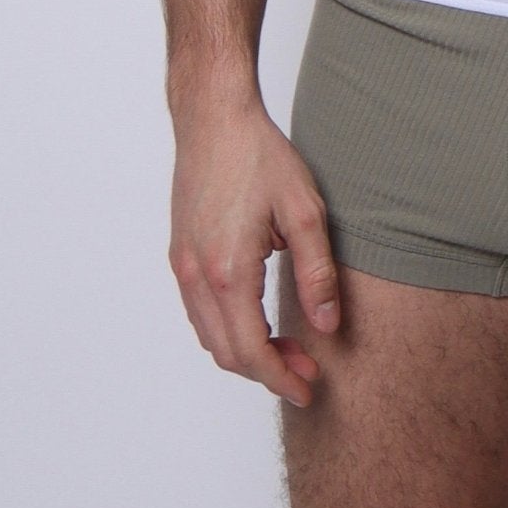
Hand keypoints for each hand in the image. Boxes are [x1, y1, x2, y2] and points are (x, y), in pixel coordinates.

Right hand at [167, 96, 340, 407]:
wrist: (214, 118)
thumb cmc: (260, 156)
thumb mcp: (304, 210)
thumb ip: (317, 273)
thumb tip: (327, 326)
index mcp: (228, 270)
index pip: (250, 350)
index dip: (280, 378)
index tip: (307, 388)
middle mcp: (197, 276)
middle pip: (226, 353)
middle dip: (266, 371)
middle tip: (306, 369)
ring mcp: (183, 266)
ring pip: (209, 337)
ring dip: (246, 352)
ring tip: (287, 346)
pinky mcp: (180, 255)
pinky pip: (198, 313)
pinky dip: (226, 330)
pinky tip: (257, 318)